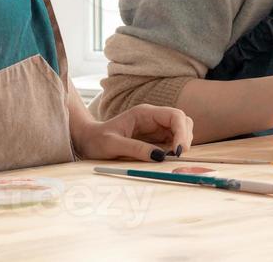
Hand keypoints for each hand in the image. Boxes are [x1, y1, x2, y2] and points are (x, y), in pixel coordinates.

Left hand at [72, 103, 193, 161]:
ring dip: (181, 144)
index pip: (174, 116)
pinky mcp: (154, 138)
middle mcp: (153, 118)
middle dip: (185, 138)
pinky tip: (165, 158)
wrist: (87, 140)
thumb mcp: (112, 145)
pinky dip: (174, 150)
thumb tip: (160, 157)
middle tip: (176, 157)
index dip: (182, 132)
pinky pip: (172, 141)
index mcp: (144, 113)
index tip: (179, 151)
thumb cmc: (97, 140)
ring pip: (180, 131)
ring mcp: (155, 127)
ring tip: (170, 158)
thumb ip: (136, 149)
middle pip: (182, 121)